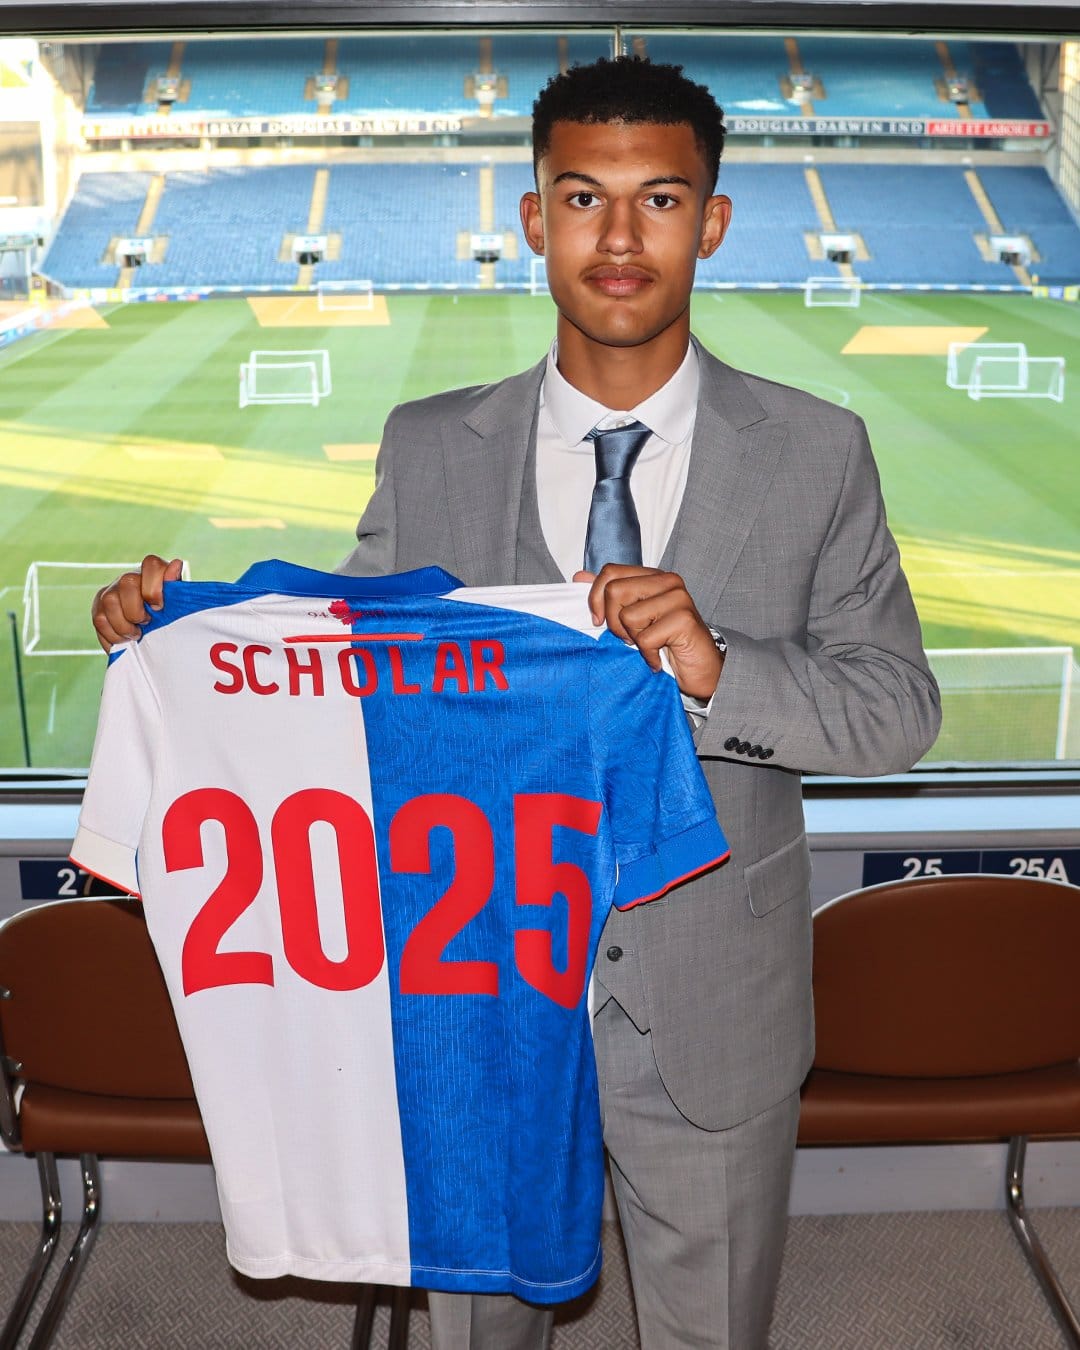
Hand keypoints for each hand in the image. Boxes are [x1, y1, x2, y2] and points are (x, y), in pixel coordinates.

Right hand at [92, 554, 183, 651]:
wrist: (151, 638)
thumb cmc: (168, 619)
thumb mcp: (178, 606)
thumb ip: (176, 587)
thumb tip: (176, 564)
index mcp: (153, 574)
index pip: (151, 564)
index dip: (154, 587)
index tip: (159, 607)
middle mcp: (130, 578)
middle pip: (126, 582)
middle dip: (136, 609)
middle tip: (146, 622)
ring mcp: (111, 591)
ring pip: (109, 601)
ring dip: (124, 625)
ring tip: (136, 634)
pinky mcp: (98, 608)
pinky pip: (99, 619)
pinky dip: (113, 635)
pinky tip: (125, 639)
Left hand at [574, 565, 722, 701]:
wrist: (701, 671)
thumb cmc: (665, 645)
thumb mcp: (631, 620)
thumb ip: (607, 596)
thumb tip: (579, 577)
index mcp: (653, 577)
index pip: (610, 572)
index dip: (596, 598)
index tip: (598, 621)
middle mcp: (667, 581)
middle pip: (614, 591)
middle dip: (614, 623)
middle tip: (630, 639)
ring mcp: (678, 598)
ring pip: (627, 616)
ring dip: (633, 640)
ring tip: (650, 646)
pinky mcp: (684, 619)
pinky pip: (645, 638)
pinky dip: (648, 655)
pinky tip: (659, 658)